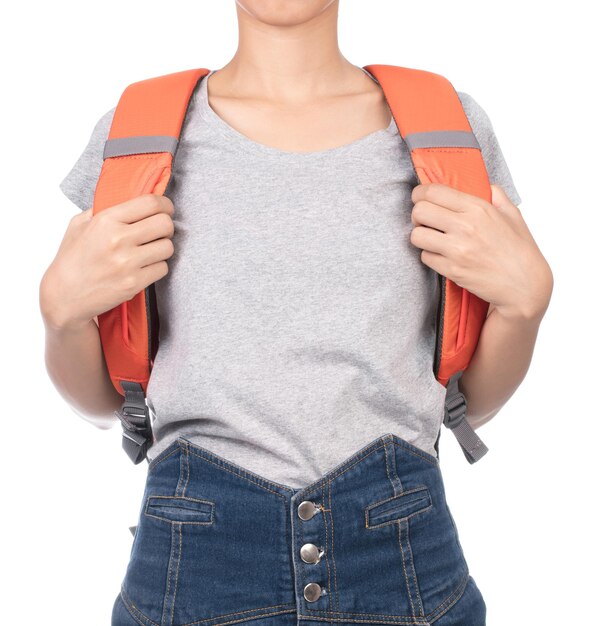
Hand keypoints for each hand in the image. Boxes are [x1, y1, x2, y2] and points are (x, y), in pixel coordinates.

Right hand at [40, 194, 174, 329]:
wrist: (64, 295)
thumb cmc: (72, 259)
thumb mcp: (79, 224)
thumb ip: (104, 209)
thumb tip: (129, 198)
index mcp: (106, 220)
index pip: (150, 203)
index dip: (165, 205)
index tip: (166, 209)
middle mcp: (118, 239)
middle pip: (165, 224)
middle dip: (166, 227)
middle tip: (159, 232)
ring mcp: (127, 263)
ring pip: (168, 247)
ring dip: (162, 248)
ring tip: (150, 250)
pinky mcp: (134, 283)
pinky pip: (163, 268)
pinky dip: (157, 267)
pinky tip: (144, 267)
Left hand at [409, 183, 552, 320]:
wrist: (525, 285)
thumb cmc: (520, 251)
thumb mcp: (513, 216)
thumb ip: (498, 197)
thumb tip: (487, 187)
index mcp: (478, 208)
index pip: (433, 192)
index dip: (420, 194)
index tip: (420, 198)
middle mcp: (465, 226)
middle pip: (419, 211)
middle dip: (418, 215)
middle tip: (426, 221)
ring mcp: (457, 249)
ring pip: (417, 236)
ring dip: (421, 236)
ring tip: (432, 238)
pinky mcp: (452, 270)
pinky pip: (425, 257)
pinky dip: (430, 256)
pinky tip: (442, 255)